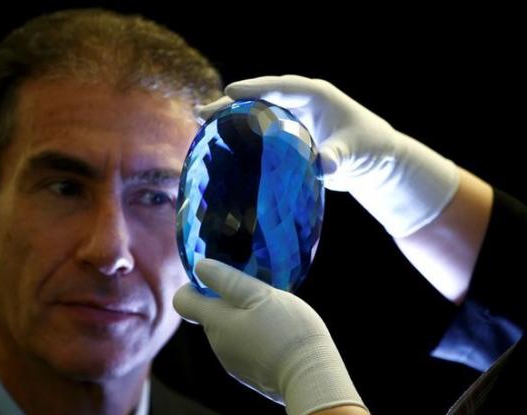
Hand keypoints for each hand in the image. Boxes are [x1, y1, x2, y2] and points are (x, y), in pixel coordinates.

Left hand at [173, 258, 365, 414]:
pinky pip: (245, 348)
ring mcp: (232, 362)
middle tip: (258, 293)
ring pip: (230, 331)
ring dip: (245, 319)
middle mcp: (216, 344)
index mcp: (215, 322)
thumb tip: (200, 267)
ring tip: (275, 316)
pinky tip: (280, 336)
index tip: (215, 278)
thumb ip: (227, 280)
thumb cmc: (286, 331)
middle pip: (210, 315)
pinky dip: (257, 338)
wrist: (311, 378)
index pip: (183, 301)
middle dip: (228, 301)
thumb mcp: (259, 295)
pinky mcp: (250, 375)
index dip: (193, 286)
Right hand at [199, 75, 459, 237]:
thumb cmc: (369, 149)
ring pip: (257, 112)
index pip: (282, 86)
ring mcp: (293, 116)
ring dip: (232, 117)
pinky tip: (222, 144)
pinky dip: (243, 133)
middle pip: (261, 97)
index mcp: (317, 95)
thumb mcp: (355, 152)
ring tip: (204, 125)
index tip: (232, 90)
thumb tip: (322, 165)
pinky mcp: (288, 133)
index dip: (256, 88)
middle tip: (205, 112)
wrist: (374, 161)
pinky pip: (261, 129)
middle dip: (233, 102)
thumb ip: (338, 156)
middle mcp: (300, 101)